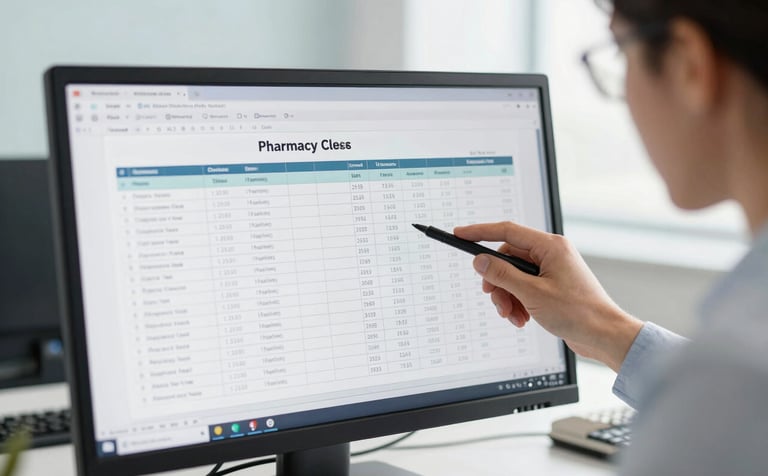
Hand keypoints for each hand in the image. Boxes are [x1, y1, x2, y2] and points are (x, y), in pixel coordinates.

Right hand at [454, 221, 642, 371]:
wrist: (604, 335)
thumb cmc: (579, 312)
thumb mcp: (532, 293)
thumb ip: (502, 275)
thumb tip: (480, 261)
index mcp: (550, 247)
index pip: (507, 231)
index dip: (480, 232)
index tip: (460, 234)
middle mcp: (551, 254)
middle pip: (507, 259)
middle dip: (498, 282)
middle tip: (496, 300)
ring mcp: (552, 270)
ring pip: (514, 276)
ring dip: (507, 297)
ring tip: (513, 315)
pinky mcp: (552, 286)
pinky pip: (524, 288)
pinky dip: (518, 303)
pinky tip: (522, 318)